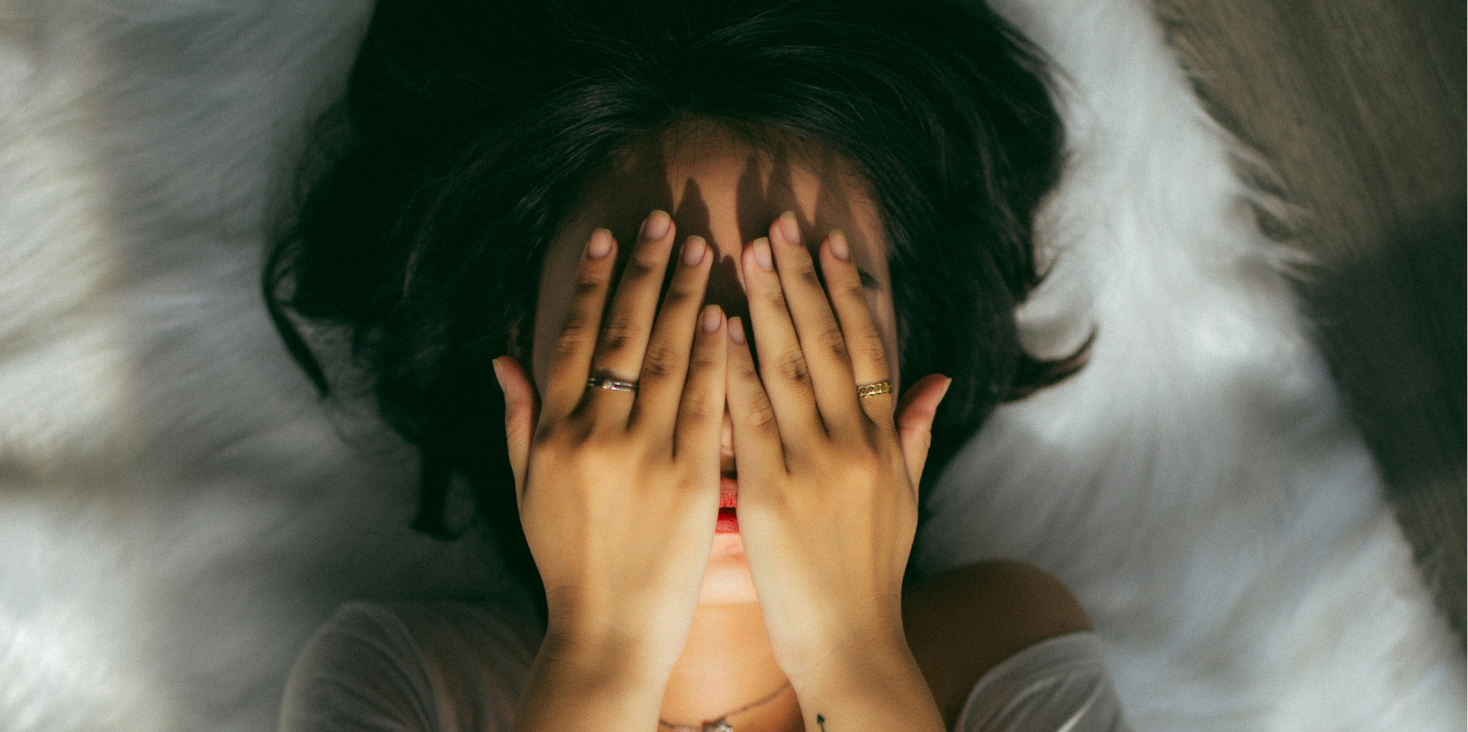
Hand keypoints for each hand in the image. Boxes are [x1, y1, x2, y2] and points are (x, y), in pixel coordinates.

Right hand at [494, 211, 725, 680]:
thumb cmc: (566, 561)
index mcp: (553, 433)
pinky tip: (727, 318)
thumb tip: (502, 357)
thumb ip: (518, 417)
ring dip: (687, 299)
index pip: (575, 338)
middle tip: (666, 220)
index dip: (596, 284)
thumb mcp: (527, 488)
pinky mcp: (690, 481)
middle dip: (646, 272)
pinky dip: (716, 359)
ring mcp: (644, 456)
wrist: (608, 629)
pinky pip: (705, 406)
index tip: (613, 238)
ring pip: (669, 360)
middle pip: (624, 335)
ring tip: (704, 250)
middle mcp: (594, 435)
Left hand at [725, 213, 951, 682]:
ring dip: (765, 305)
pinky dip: (734, 368)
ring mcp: (815, 465)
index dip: (847, 292)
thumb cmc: (872, 577)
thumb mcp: (905, 500)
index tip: (829, 244)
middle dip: (800, 279)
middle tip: (777, 224)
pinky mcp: (771, 493)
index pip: (868, 349)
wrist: (852, 643)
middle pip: (828, 343)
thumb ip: (914, 434)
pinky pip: (750, 418)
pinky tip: (716, 327)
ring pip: (789, 367)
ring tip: (745, 252)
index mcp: (885, 442)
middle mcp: (856, 443)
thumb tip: (935, 378)